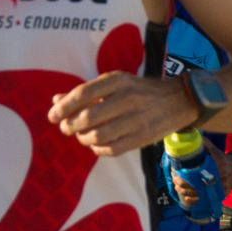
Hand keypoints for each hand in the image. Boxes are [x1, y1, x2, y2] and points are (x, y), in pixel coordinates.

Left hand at [50, 74, 192, 156]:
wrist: (179, 100)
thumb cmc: (140, 91)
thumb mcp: (116, 83)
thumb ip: (86, 92)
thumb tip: (56, 101)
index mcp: (118, 81)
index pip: (82, 94)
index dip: (63, 107)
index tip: (52, 116)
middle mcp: (128, 98)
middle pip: (87, 117)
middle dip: (70, 126)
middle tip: (66, 128)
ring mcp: (137, 119)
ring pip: (98, 136)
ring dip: (83, 139)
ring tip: (82, 137)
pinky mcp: (144, 137)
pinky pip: (113, 149)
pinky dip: (99, 150)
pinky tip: (97, 146)